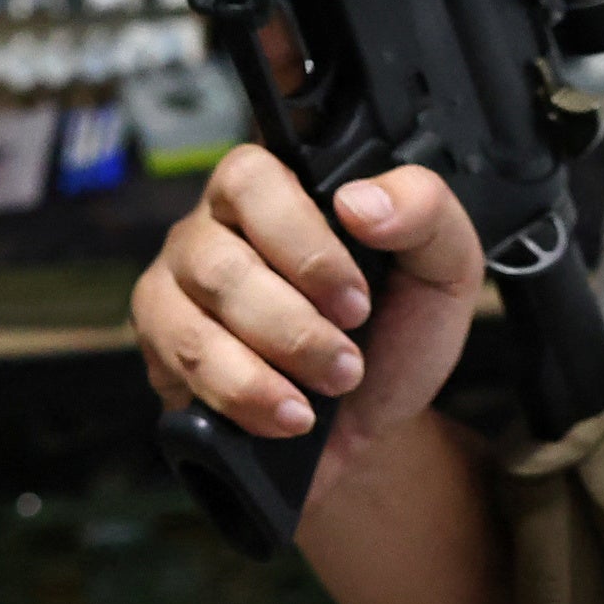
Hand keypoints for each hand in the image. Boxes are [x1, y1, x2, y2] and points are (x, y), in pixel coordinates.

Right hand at [132, 148, 486, 500]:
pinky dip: (241, 400)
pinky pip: (178, 373)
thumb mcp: (442, 266)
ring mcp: (175, 290)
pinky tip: (285, 417)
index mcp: (275, 188)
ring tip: (324, 393)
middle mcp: (212, 229)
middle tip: (348, 363)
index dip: (301, 242)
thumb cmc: (396, 332)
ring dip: (268, 370)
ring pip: (193, 323)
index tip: (355, 300)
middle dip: (294, 326)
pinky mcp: (160, 352)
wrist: (372, 425)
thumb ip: (425, 208)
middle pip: (220, 263)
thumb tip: (360, 200)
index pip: (252, 178)